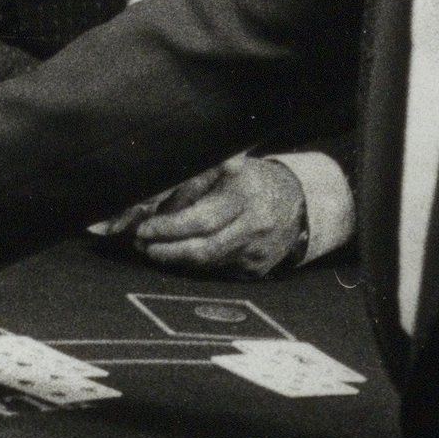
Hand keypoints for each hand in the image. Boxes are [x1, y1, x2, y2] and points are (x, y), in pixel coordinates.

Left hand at [124, 156, 304, 276]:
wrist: (296, 200)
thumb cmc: (250, 181)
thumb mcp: (226, 168)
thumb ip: (194, 181)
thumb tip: (152, 199)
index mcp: (245, 195)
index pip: (202, 219)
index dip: (169, 229)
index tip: (144, 230)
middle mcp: (255, 224)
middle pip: (204, 249)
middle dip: (166, 250)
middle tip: (142, 245)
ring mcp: (258, 250)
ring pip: (208, 263)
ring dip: (176, 258)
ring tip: (153, 249)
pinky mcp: (257, 268)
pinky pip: (219, 269)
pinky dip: (197, 263)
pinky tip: (182, 254)